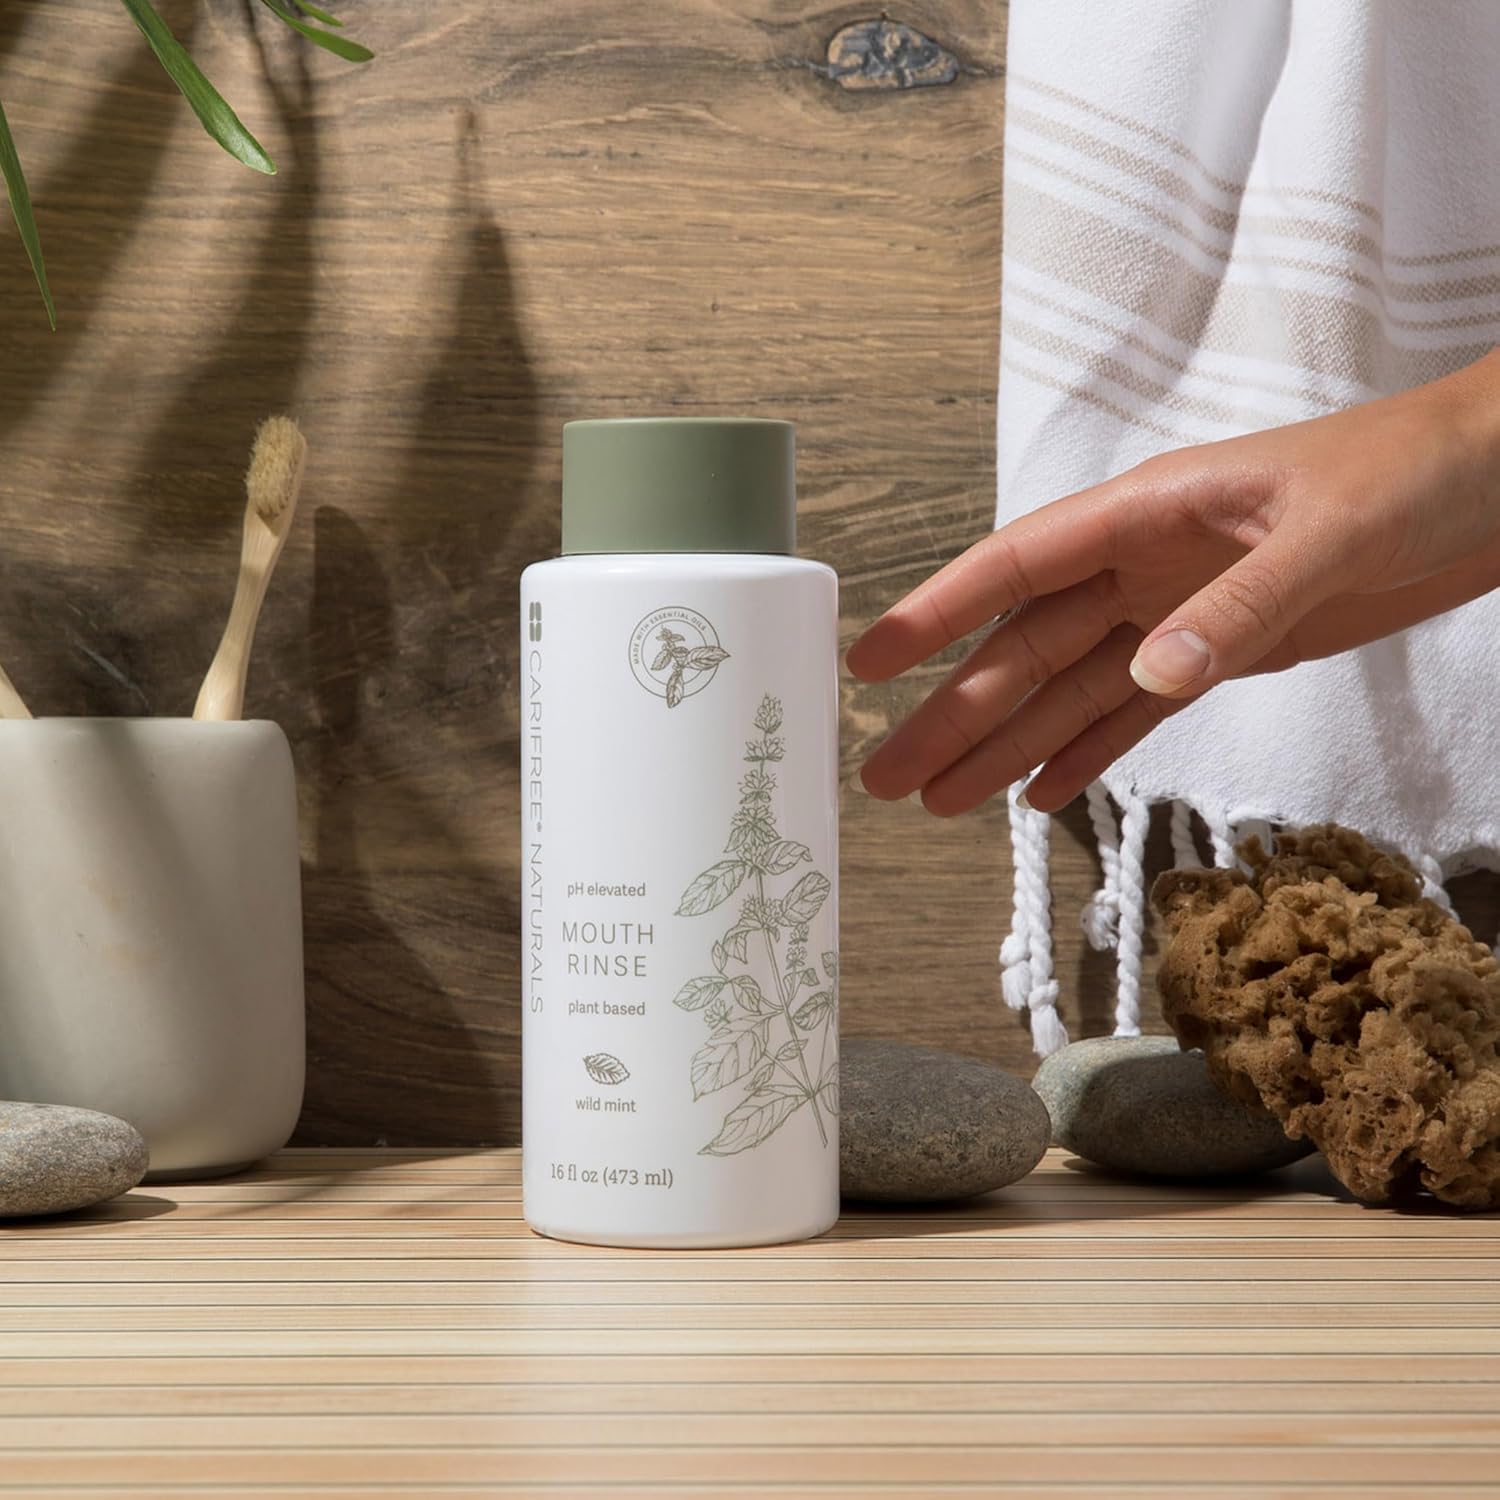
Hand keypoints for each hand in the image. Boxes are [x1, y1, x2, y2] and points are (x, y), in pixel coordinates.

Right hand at [849, 350, 1499, 816]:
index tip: (870, 661)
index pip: (1016, 565)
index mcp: (1150, 511)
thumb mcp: (1329, 530)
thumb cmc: (1415, 469)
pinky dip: (1087, 755)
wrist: (1498, 481)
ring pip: (1069, 691)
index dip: (937, 614)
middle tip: (886, 773)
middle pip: (1025, 648)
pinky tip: (1038, 794)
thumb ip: (1238, 606)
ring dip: (1005, 747)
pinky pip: (1135, 715)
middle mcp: (1146, 567)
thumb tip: (1149, 675)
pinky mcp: (1223, 655)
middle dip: (953, 712)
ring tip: (939, 802)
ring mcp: (1179, 614)